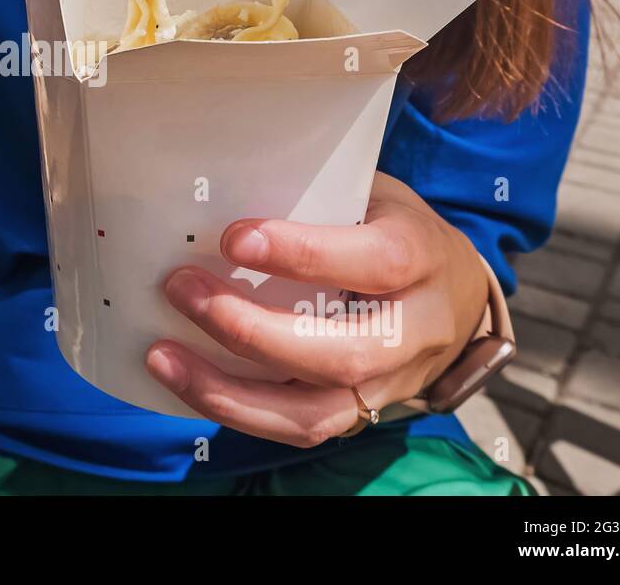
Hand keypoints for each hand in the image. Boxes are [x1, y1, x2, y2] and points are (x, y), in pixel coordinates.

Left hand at [145, 172, 488, 445]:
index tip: (234, 237)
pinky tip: (185, 379)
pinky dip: (235, 411)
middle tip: (182, 290)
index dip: (303, 253)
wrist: (456, 295)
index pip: (374, 262)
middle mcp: (416, 332)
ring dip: (228, 390)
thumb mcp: (371, 193)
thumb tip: (218, 189)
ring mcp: (390, 385)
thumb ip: (315, 196)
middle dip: (250, 330)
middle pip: (340, 353)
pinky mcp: (361, 415)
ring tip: (162, 355)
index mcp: (422, 257)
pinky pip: (298, 429)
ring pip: (315, 412)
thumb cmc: (391, 228)